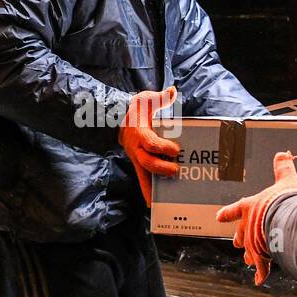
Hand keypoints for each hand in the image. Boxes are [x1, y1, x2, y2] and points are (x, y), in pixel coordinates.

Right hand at [118, 86, 180, 206]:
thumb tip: (172, 91)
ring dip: (153, 187)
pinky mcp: (139, 164)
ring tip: (161, 201)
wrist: (119, 118)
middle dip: (161, 167)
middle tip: (176, 170)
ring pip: (144, 174)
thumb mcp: (146, 98)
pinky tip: (153, 205)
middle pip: (147, 161)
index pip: (150, 142)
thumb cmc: (137, 109)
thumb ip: (159, 97)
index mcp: (139, 133)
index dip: (162, 147)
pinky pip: (142, 180)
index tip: (175, 149)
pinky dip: (147, 192)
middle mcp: (136, 148)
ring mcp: (136, 158)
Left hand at [215, 151, 296, 285]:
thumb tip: (282, 153)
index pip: (234, 210)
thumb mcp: (286, 181)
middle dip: (239, 238)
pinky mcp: (263, 256)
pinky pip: (262, 267)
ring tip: (249, 261)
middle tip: (236, 243)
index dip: (226, 213)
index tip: (218, 217)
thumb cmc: (284, 201)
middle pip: (239, 234)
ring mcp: (253, 242)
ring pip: (248, 251)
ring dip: (250, 255)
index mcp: (249, 207)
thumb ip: (283, 168)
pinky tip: (259, 280)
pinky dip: (261, 273)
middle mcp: (247, 226)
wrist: (287, 221)